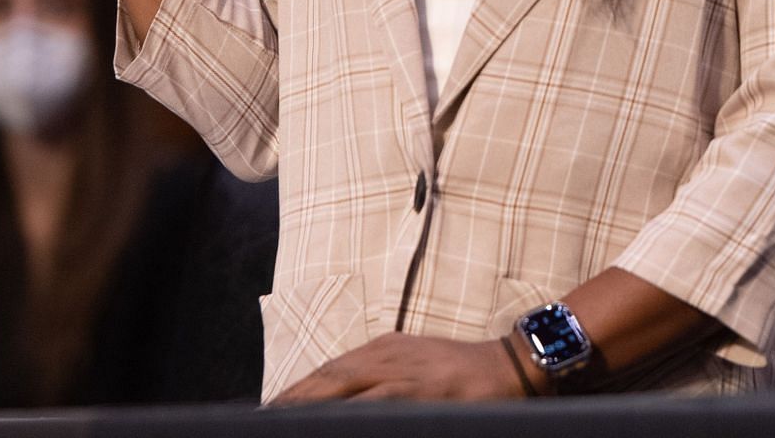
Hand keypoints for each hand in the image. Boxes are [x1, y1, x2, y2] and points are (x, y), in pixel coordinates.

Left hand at [272, 333, 527, 403]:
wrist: (506, 366)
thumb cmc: (459, 371)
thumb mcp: (414, 364)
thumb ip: (382, 378)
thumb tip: (347, 402)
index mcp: (383, 349)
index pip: (329, 369)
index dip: (299, 390)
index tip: (273, 408)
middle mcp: (386, 355)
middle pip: (328, 377)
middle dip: (294, 398)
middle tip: (268, 417)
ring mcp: (402, 371)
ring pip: (343, 387)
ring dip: (312, 404)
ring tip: (286, 420)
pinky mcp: (419, 390)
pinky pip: (376, 402)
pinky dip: (350, 413)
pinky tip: (331, 424)